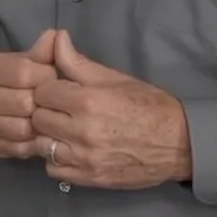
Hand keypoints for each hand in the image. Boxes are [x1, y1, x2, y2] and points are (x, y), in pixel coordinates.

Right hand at [0, 30, 59, 157]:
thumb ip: (31, 55)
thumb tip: (58, 37)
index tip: (49, 76)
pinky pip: (20, 149)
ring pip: (25, 129)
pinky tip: (36, 132)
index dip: (46, 75)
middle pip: (27, 103)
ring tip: (42, 115)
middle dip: (44, 100)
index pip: (25, 73)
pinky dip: (34, 141)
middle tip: (49, 98)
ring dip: (40, 123)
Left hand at [28, 31, 192, 189]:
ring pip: (41, 145)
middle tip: (61, 111)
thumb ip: (78, 62)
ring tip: (64, 131)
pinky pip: (53, 169)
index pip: (42, 92)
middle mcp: (81, 131)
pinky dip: (56, 160)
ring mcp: (83, 158)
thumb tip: (56, 37)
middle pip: (37, 119)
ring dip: (48, 137)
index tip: (59, 92)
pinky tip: (70, 150)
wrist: (179, 144)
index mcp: (87, 101)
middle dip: (45, 112)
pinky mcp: (88, 178)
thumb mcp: (115, 78)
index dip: (48, 90)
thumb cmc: (149, 106)